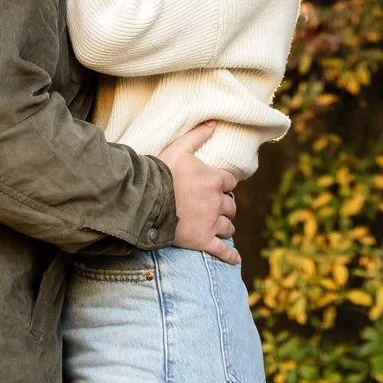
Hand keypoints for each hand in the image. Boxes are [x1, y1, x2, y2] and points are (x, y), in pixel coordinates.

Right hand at [161, 121, 239, 263]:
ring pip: (228, 227)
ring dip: (225, 226)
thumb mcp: (179, 148)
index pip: (230, 182)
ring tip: (221, 227)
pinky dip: (229, 257)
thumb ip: (198, 135)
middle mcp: (216, 202)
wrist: (147, 200)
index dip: (224, 184)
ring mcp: (210, 223)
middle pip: (230, 206)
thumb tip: (214, 122)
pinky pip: (221, 251)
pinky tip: (234, 260)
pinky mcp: (202, 241)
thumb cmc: (162, 172)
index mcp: (214, 180)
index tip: (220, 186)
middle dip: (225, 207)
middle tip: (216, 207)